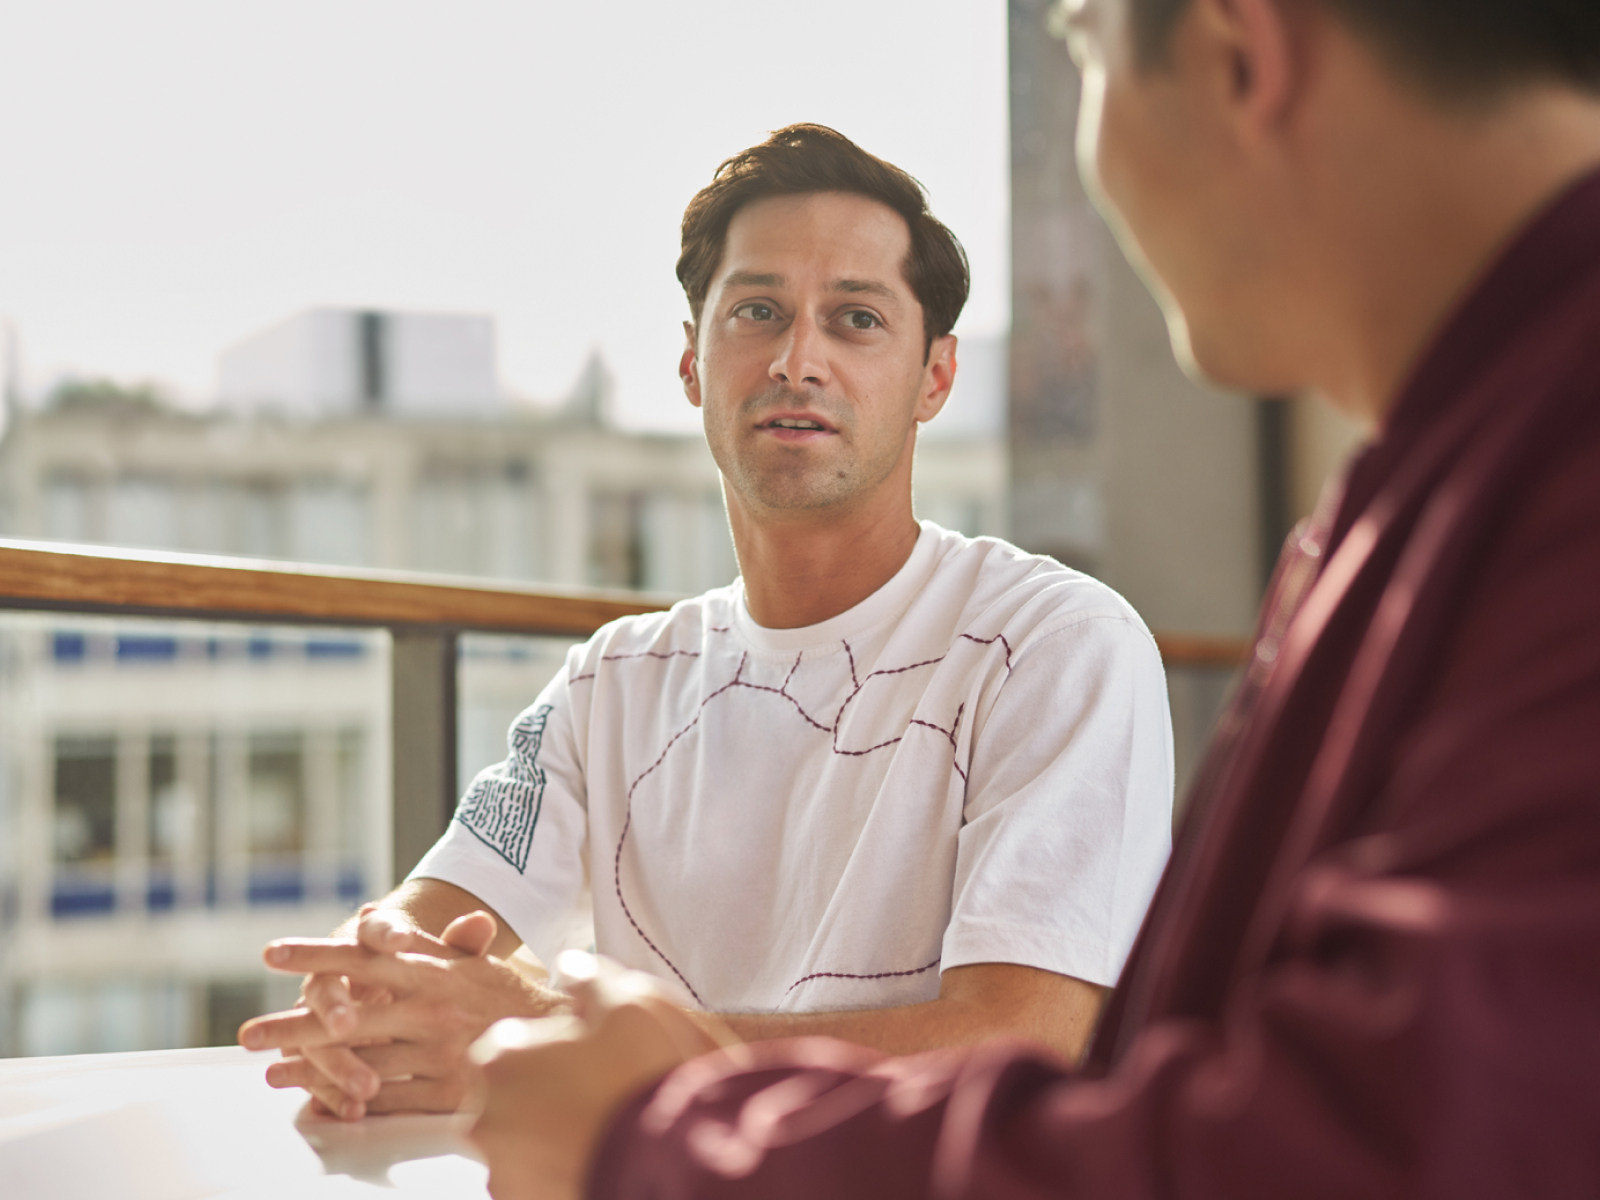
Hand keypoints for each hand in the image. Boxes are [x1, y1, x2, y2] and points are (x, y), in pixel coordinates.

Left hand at [241, 907, 563, 1117]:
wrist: (563, 1040)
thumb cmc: (509, 997)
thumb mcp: (471, 961)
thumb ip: (421, 942)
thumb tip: (368, 919)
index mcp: (435, 971)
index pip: (364, 958)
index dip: (316, 954)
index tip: (273, 953)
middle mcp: (433, 1009)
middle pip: (350, 1017)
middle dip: (293, 1025)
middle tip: (248, 1034)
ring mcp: (439, 1052)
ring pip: (362, 1061)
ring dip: (312, 1069)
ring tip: (273, 1072)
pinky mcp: (448, 1091)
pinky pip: (389, 1098)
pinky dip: (351, 1100)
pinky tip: (323, 1101)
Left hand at [467, 952, 737, 1199]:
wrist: (677, 1163)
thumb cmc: (647, 1077)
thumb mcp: (628, 1001)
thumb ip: (587, 977)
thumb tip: (568, 968)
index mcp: (501, 1060)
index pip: (505, 1044)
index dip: (548, 1046)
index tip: (582, 1054)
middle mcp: (486, 1119)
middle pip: (507, 1095)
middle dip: (543, 1092)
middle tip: (596, 1092)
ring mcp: (503, 1171)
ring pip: (518, 1142)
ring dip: (548, 1134)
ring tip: (603, 1128)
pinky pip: (533, 1180)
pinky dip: (557, 1168)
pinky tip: (599, 1156)